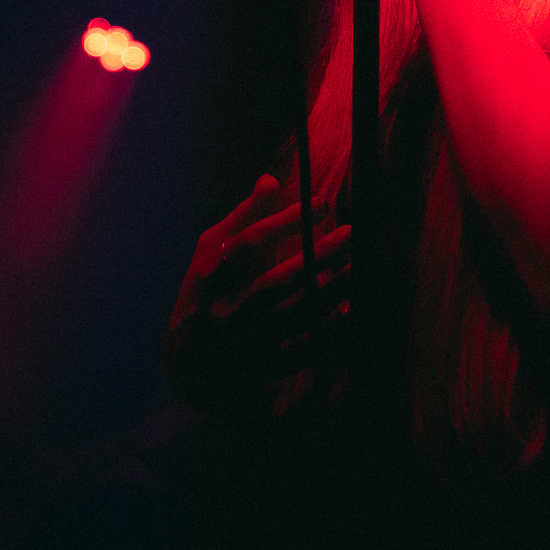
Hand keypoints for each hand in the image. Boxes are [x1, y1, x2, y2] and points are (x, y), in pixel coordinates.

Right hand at [164, 175, 351, 417]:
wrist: (187, 370)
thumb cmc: (203, 296)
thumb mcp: (209, 256)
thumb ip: (240, 219)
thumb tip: (271, 180)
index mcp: (208, 278)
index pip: (248, 244)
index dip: (285, 222)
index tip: (323, 204)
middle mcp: (225, 313)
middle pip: (275, 284)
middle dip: (316, 257)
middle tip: (352, 232)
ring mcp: (246, 345)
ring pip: (296, 317)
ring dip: (333, 292)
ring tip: (362, 267)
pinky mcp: (266, 370)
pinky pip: (306, 352)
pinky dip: (332, 333)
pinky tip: (356, 310)